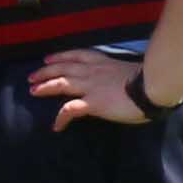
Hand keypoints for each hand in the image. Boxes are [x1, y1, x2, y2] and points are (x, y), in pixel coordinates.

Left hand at [30, 49, 156, 129]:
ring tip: (33, 91)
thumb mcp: (128, 70)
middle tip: (31, 76)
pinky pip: (70, 110)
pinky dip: (60, 118)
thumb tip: (119, 81)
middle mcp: (92, 71)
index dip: (60, 57)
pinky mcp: (92, 103)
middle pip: (62, 68)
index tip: (48, 59)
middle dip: (45, 71)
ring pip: (60, 83)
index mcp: (102, 62)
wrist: (151, 86)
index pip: (76, 55)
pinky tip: (56, 126)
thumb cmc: (148, 79)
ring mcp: (90, 86)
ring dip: (45, 87)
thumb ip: (118, 73)